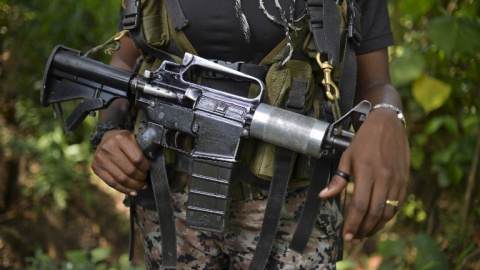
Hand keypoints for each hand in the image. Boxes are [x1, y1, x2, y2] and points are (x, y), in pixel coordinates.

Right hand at [91, 130, 149, 194]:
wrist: (106, 138)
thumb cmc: (124, 140)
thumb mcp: (134, 138)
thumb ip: (142, 150)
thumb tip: (151, 169)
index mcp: (121, 138)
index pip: (138, 159)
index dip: (146, 167)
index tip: (148, 169)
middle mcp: (108, 147)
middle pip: (130, 171)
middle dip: (141, 178)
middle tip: (145, 179)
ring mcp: (100, 158)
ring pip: (121, 179)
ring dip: (134, 185)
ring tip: (141, 186)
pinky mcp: (96, 167)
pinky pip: (112, 183)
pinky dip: (124, 190)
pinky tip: (133, 191)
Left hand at [319, 108, 409, 240]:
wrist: (388, 124)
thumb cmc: (364, 140)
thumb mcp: (347, 156)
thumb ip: (337, 179)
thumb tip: (324, 196)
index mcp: (366, 172)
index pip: (359, 206)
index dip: (353, 223)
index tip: (346, 235)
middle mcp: (383, 177)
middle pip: (374, 212)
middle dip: (364, 229)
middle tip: (354, 238)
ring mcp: (396, 180)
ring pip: (388, 211)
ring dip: (376, 226)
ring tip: (365, 234)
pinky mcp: (404, 180)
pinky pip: (397, 204)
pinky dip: (388, 216)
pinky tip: (378, 220)